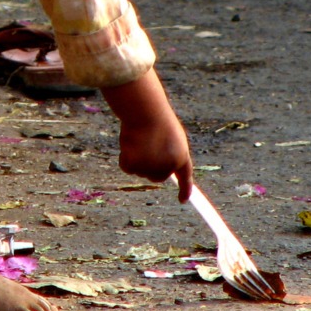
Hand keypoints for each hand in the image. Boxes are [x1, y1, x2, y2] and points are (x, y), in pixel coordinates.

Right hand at [101, 69, 192, 200]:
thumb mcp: (169, 136)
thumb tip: (159, 171)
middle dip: (151, 168)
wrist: (146, 111)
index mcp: (181, 156)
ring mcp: (151, 167)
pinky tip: (129, 144)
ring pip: (141, 172)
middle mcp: (168, 166)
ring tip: (140, 139)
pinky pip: (127, 167)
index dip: (185, 190)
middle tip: (146, 147)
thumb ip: (168, 154)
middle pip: (158, 177)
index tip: (183, 200)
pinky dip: (125, 158)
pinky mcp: (135, 166)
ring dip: (137, 158)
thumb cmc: (156, 118)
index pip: (186, 177)